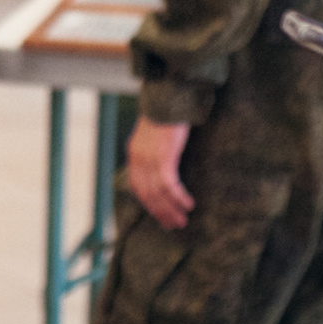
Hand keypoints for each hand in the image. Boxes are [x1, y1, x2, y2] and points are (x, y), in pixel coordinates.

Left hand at [126, 116, 193, 230]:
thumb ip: (153, 150)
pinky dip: (178, 197)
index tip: (158, 215)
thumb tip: (163, 166)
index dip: (148, 202)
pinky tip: (188, 205)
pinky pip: (169, 185)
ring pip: (158, 193)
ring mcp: (150, 159)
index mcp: (134, 153)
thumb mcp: (153, 135)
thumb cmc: (165, 115)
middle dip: (159, 212)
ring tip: (182, 220)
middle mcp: (139, 159)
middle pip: (147, 194)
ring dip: (170, 209)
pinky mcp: (164, 157)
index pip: (137, 186)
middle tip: (172, 225)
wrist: (167, 99)